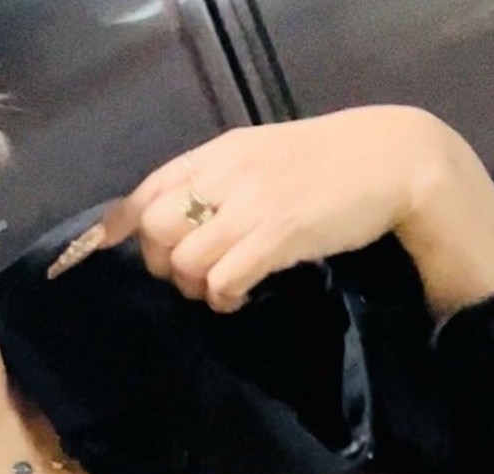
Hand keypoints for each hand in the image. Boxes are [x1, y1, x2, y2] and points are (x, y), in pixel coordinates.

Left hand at [47, 104, 493, 324]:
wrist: (392, 160)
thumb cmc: (322, 168)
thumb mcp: (257, 162)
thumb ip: (211, 186)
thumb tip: (160, 225)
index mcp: (217, 155)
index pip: (144, 193)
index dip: (116, 232)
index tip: (101, 259)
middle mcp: (226, 174)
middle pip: (156, 232)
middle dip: (165, 265)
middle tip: (193, 277)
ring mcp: (251, 204)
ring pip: (186, 262)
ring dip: (197, 287)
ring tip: (222, 288)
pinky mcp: (278, 235)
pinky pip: (223, 279)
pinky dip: (224, 298)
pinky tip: (240, 297)